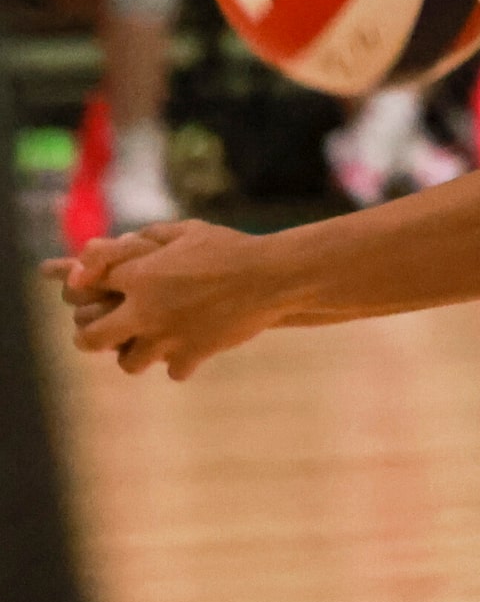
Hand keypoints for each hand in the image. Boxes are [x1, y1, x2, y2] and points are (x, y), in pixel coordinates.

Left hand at [47, 221, 287, 379]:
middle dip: (89, 336)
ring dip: (136, 354)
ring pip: (128, 363)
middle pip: (91, 337)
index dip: (86, 287)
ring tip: (150, 344)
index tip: (93, 291)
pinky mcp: (193, 353)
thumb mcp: (188, 230)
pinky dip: (179, 363)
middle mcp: (144, 309)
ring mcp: (167, 336)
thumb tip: (122, 241)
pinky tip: (189, 350)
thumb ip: (149, 236)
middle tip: (101, 334)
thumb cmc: (231, 248)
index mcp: (138, 274)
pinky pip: (172, 371)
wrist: (272, 276)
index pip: (87, 286)